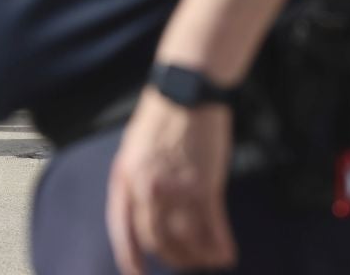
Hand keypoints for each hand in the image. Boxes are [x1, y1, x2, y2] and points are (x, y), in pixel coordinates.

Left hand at [106, 90, 236, 274]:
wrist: (185, 93)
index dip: (130, 257)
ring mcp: (177, 189)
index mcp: (125, 180)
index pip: (123, 230)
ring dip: (198, 257)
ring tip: (208, 260)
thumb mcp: (132, 151)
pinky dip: (220, 245)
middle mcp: (148, 189)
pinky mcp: (206, 186)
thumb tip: (142, 214)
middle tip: (185, 262)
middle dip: (172, 257)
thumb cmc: (159, 119)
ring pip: (187, 240)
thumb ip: (134, 183)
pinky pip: (213, 228)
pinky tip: (226, 254)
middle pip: (158, 240)